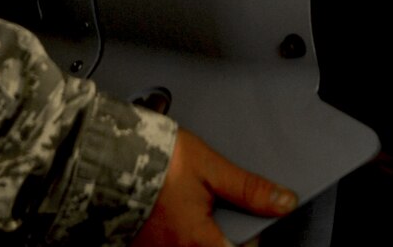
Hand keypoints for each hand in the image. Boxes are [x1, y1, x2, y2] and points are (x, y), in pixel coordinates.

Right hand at [132, 128, 295, 246]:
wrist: (109, 154)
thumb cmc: (156, 159)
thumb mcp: (210, 167)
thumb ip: (248, 188)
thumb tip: (283, 201)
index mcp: (197, 240)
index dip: (250, 241)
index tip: (253, 227)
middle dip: (223, 236)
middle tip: (218, 211)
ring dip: (201, 234)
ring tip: (195, 209)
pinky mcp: (137, 245)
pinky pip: (169, 243)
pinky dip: (179, 233)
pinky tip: (176, 213)